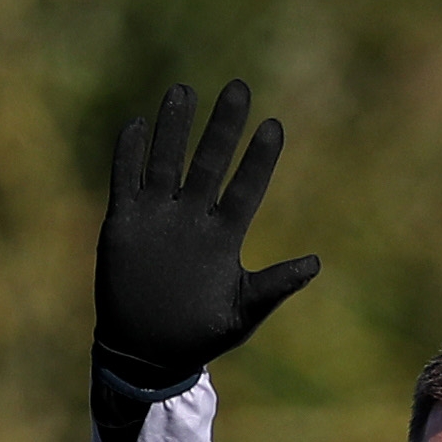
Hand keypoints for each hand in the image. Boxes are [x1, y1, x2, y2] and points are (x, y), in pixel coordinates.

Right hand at [96, 80, 322, 386]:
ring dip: (173, 129)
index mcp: (223, 236)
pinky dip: (128, 155)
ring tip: (183, 91)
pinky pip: (125, 180)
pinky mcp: (124, 223)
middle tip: (239, 88)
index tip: (273, 126)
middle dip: (222, 127)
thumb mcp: (241, 313)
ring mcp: (158, 217)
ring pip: (167, 162)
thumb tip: (316, 263)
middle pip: (209, 162)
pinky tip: (136, 124)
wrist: (147, 353)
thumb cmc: (199, 335)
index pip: (245, 188)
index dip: (259, 159)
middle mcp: (192, 218)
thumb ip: (275, 286)